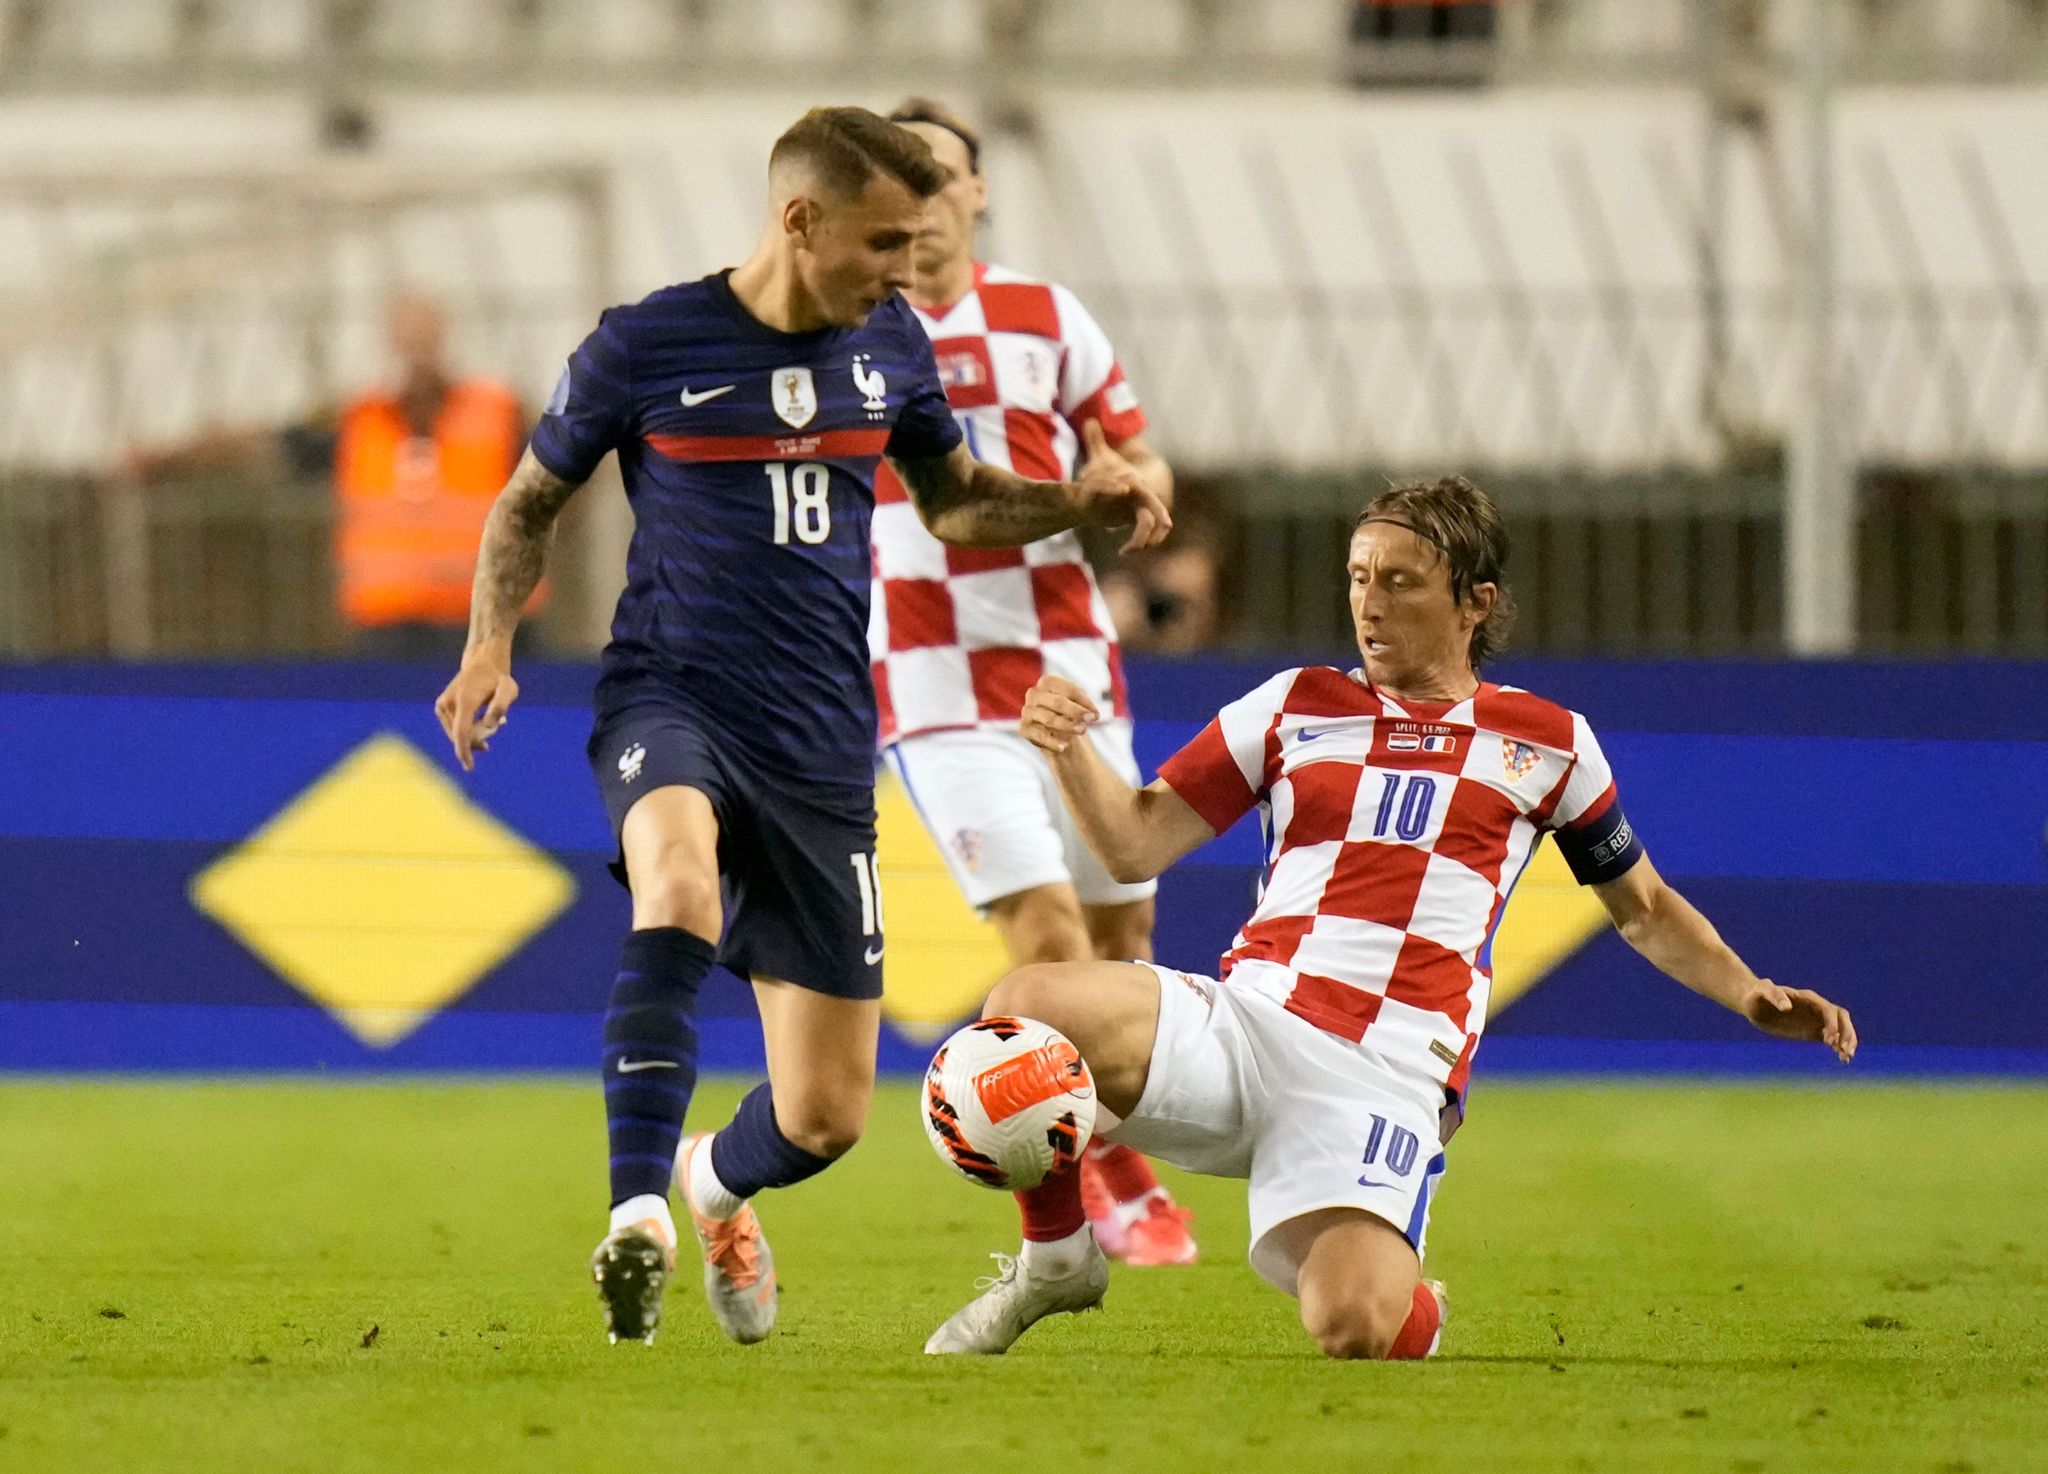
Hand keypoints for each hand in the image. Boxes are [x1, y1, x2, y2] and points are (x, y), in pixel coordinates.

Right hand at [434, 649, 518, 772]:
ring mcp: (442, 705)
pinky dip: (467, 728)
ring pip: (457, 733)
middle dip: (477, 740)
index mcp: (464, 701)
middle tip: (498, 725)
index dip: (465, 751)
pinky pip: (454, 727)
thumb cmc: (498, 678)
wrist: (482, 663)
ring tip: (492, 718)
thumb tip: (488, 725)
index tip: (469, 767)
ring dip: (474, 733)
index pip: (461, 733)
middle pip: (460, 735)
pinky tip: (481, 719)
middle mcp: (448, 703)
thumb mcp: (508, 689)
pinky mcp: (440, 707)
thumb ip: (500, 706)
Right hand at [1020, 674, 1098, 755]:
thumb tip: (1091, 714)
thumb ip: (1083, 705)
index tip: (1096, 714)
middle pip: (1058, 702)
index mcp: (1047, 683)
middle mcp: (1034, 694)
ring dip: (1067, 725)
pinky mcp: (1023, 728)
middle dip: (1076, 712)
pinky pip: (1038, 735)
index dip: (1084, 701)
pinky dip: (1052, 742)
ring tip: (1082, 731)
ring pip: (1049, 718)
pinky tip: (1064, 747)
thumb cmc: (1069, 714)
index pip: (1068, 689)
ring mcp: (1027, 711)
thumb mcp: (1078, 705)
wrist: (1058, 734)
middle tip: (1090, 720)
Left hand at [1076, 420, 1171, 552]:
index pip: (1148, 496)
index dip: (1147, 507)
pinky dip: (1139, 545)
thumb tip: (1091, 420)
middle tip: (1136, 544)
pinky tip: (1123, 551)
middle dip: (1150, 530)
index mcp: (1140, 486)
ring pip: (1154, 532)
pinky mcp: (1143, 524)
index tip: (1138, 511)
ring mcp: (1148, 513)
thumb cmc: (1115, 471)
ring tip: (1125, 551)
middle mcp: (1148, 501)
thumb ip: (1096, 441)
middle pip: (1155, 518)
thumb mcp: (1104, 458)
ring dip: (1142, 542)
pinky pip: (1148, 538)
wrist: (1132, 483)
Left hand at [1742, 981, 1857, 1062]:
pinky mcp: (1813, 1031)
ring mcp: (1816, 1020)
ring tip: (1846, 1057)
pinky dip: (1839, 1047)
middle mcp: (1817, 1008)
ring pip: (1841, 1029)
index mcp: (1809, 998)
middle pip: (1842, 1018)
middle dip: (1847, 1033)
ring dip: (1847, 1041)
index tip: (1829, 1039)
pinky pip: (1833, 1039)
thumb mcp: (1763, 992)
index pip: (1829, 1010)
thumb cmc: (1757, 994)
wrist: (1753, 1003)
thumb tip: (1786, 1007)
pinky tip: (1842, 1059)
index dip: (1833, 1024)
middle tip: (1845, 1050)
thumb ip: (1774, 996)